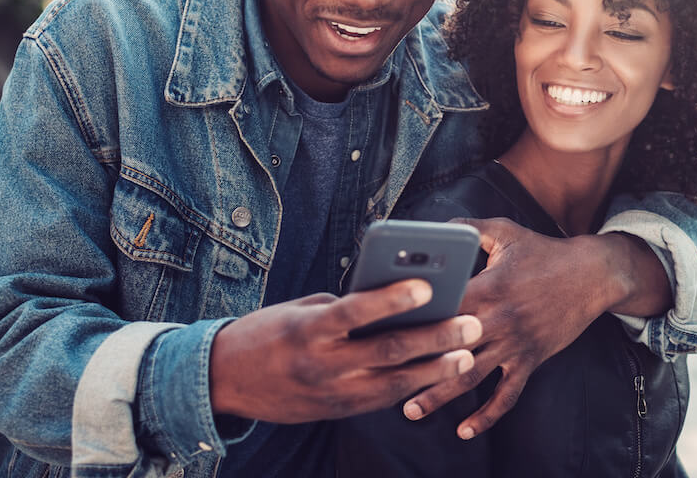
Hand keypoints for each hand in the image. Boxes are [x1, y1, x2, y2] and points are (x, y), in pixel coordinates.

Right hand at [209, 279, 481, 423]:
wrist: (225, 380)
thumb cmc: (268, 331)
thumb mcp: (301, 309)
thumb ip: (344, 307)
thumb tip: (393, 302)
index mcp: (308, 328)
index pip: (355, 311)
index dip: (392, 299)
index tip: (427, 285)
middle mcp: (321, 363)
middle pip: (387, 351)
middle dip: (434, 338)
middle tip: (471, 325)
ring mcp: (331, 393)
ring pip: (393, 383)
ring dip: (434, 370)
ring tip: (467, 355)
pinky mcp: (336, 412)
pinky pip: (381, 399)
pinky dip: (412, 387)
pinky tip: (438, 375)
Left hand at [402, 218, 667, 438]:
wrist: (592, 274)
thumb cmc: (544, 251)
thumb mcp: (506, 231)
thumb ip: (469, 226)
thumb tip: (437, 226)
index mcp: (488, 287)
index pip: (443, 308)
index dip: (414, 319)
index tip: (384, 330)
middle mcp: (499, 320)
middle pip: (449, 348)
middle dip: (416, 364)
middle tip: (381, 377)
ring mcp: (515, 344)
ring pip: (471, 376)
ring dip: (440, 396)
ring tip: (411, 410)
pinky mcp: (530, 360)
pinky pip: (507, 394)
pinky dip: (487, 415)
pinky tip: (466, 431)